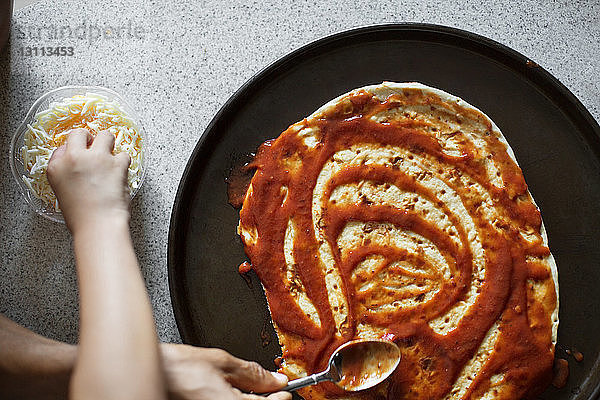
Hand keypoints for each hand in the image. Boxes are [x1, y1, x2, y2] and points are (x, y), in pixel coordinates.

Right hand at [47, 128, 130, 233]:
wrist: (98, 225)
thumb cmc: (81, 216)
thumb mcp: (62, 192)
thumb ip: (67, 173)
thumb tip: (78, 165)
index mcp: (56, 167)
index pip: (63, 146)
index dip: (75, 149)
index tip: (81, 154)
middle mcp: (74, 158)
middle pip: (80, 133)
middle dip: (89, 139)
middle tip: (95, 148)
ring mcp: (96, 158)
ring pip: (106, 135)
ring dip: (109, 145)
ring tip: (110, 159)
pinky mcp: (116, 163)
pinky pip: (124, 154)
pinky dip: (124, 162)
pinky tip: (120, 172)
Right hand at [160, 344, 291, 399]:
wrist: (149, 372)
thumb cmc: (177, 368)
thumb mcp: (222, 362)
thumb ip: (253, 373)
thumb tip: (274, 379)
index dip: (280, 396)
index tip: (283, 388)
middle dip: (264, 398)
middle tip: (266, 386)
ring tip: (240, 387)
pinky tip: (227, 393)